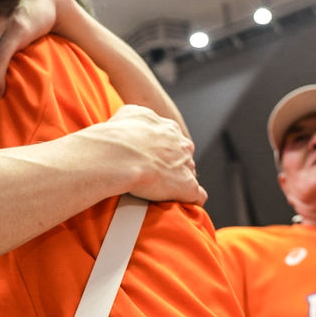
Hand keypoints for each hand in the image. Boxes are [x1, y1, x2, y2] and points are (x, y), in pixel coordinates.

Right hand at [79, 105, 203, 204]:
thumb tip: (132, 122)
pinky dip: (190, 200)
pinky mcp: (187, 186)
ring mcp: (186, 166)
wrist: (119, 155)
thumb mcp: (128, 113)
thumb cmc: (118, 136)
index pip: (172, 140)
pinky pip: (197, 195)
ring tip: (159, 191)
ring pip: (189, 174)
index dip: (162, 150)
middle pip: (183, 157)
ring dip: (178, 182)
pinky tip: (179, 203)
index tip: (150, 158)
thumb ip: (137, 116)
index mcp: (169, 128)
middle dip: (172, 165)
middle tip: (152, 174)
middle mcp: (182, 145)